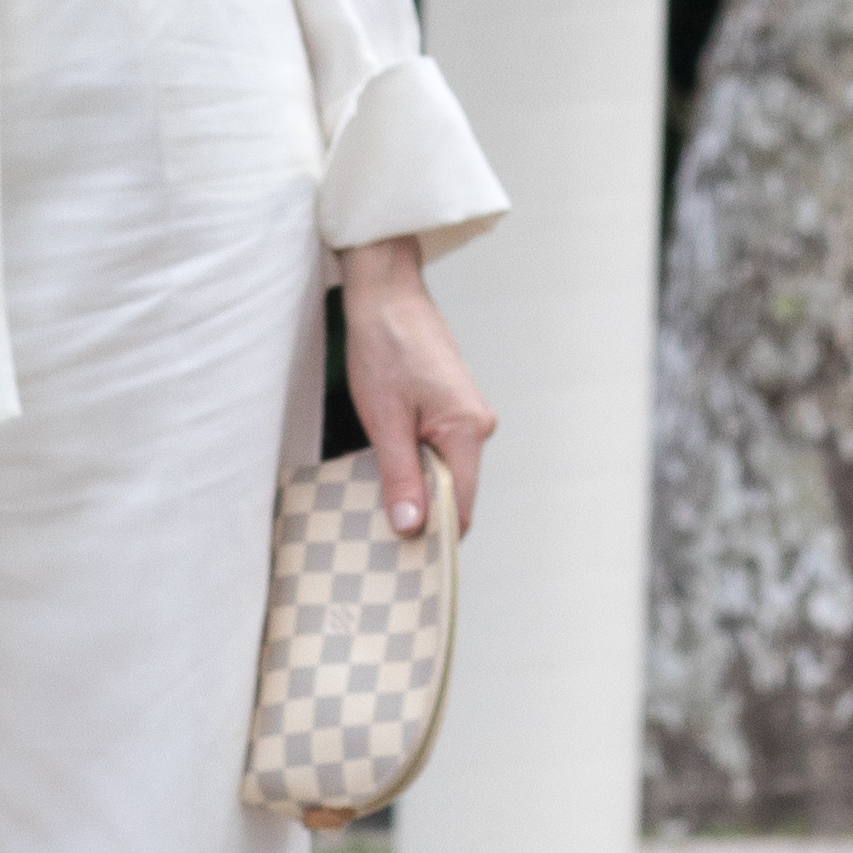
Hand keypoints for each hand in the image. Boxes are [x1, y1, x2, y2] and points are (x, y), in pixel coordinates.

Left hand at [339, 237, 495, 537]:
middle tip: (378, 538)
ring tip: (375, 505)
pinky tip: (385, 471)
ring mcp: (467, 414)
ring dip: (414, 488)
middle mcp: (477, 425)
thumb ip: (399, 475)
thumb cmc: (383, 346)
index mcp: (467, 430)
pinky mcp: (452, 406)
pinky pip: (438, 451)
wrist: (386, 290)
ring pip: (444, 472)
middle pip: (453, 493)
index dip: (433, 538)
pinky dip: (414, 465)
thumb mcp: (383, 418)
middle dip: (421, 516)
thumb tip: (411, 527)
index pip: (458, 507)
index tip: (401, 561)